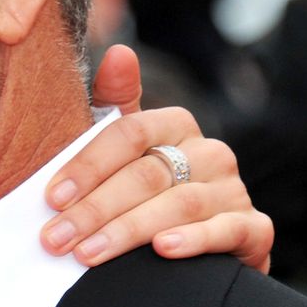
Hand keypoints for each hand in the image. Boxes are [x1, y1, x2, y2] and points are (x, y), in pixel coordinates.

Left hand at [41, 46, 272, 270]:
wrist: (201, 253)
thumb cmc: (148, 197)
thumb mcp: (123, 153)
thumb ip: (113, 105)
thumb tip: (119, 53)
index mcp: (175, 126)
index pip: (129, 132)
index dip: (88, 165)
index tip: (52, 197)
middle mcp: (210, 152)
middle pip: (147, 174)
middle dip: (94, 209)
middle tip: (56, 238)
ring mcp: (234, 190)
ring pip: (179, 204)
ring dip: (128, 230)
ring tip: (88, 253)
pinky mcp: (255, 229)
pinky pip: (226, 230)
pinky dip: (194, 239)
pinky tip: (162, 250)